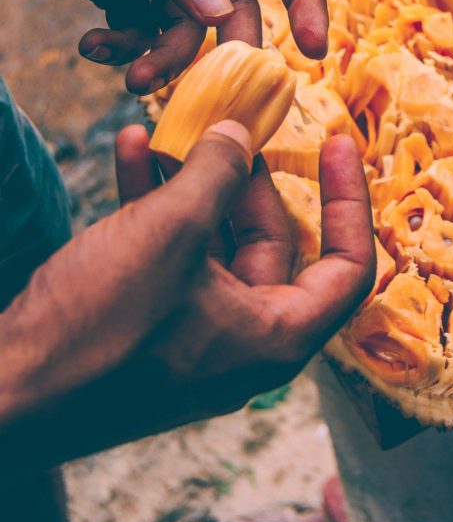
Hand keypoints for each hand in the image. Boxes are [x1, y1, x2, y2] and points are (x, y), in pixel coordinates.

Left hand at [0, 0, 327, 92]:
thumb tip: (217, 15)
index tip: (315, 51)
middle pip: (233, 8)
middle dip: (218, 48)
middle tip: (198, 84)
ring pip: (181, 29)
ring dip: (161, 57)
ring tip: (126, 71)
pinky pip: (133, 28)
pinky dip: (119, 46)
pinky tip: (90, 46)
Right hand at [115, 126, 374, 407]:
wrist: (6, 394)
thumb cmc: (101, 327)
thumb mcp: (169, 232)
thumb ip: (215, 173)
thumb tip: (239, 133)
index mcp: (276, 336)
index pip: (349, 267)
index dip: (350, 200)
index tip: (337, 143)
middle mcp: (243, 339)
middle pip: (271, 241)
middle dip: (245, 178)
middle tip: (232, 127)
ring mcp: (192, 333)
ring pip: (211, 242)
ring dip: (191, 182)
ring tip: (173, 128)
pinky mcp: (147, 326)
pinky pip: (167, 256)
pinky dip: (154, 205)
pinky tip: (132, 150)